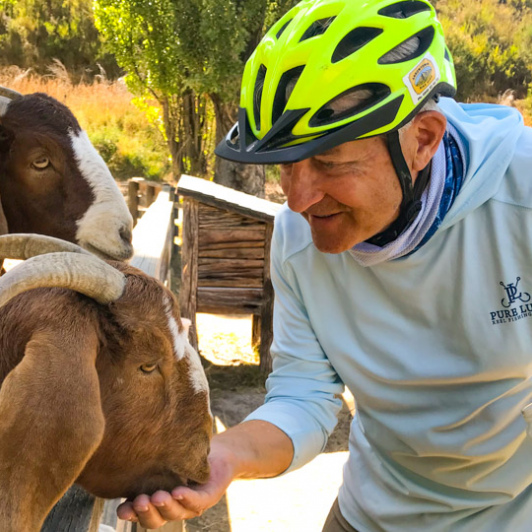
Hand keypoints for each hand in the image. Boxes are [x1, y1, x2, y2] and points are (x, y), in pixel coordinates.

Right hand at [116, 445, 234, 528]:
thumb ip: (145, 467)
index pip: (141, 514)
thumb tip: (118, 458)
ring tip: (157, 496)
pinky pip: (197, 501)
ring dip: (166, 506)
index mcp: (159, 502)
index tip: (121, 510)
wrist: (218, 453)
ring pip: (176, 512)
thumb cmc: (185, 457)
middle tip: (140, 501)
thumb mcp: (161, 463)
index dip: (131, 514)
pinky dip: (187, 498)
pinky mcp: (209, 497)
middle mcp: (173, 507)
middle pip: (156, 519)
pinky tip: (178, 492)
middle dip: (146, 512)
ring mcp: (191, 504)